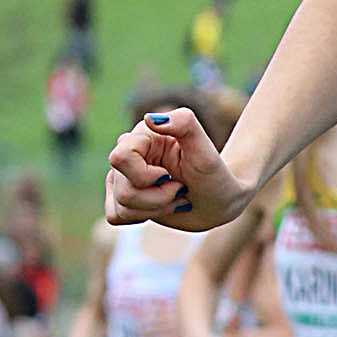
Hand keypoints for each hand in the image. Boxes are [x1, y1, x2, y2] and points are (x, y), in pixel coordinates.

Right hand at [105, 107, 247, 230]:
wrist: (221, 200)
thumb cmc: (215, 175)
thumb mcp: (205, 151)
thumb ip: (184, 124)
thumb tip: (150, 119)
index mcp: (143, 136)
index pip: (120, 158)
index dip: (146, 176)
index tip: (170, 177)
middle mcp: (129, 153)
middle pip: (124, 190)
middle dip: (159, 198)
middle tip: (181, 190)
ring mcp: (125, 176)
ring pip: (122, 206)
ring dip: (157, 209)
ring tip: (176, 198)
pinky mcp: (125, 198)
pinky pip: (115, 216)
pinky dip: (141, 217)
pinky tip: (161, 207)